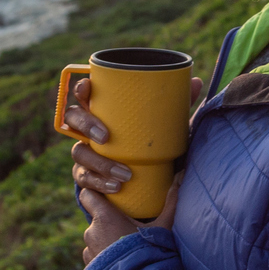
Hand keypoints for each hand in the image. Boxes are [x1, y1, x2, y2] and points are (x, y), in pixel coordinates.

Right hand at [63, 74, 197, 266]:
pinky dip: (100, 183)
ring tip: (124, 174)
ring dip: (100, 163)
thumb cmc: (151, 145)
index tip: (88, 88)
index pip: (84, 94)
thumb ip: (178, 106)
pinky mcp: (86, 176)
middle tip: (106, 136)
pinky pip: (84, 178)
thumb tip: (196, 82)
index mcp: (102, 112)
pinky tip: (115, 187)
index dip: (81, 89)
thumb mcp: (166, 127)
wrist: (145, 185)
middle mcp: (88, 130)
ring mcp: (85, 153)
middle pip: (72, 118)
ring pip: (79, 152)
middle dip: (85, 124)